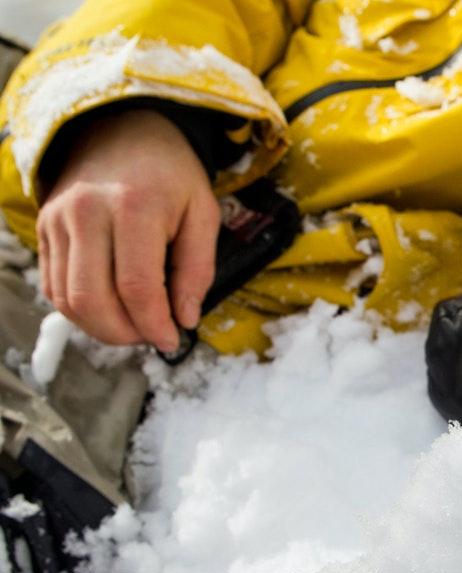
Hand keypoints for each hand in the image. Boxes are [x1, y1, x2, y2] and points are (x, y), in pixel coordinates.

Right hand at [37, 109, 219, 351]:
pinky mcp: (44, 227)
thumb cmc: (171, 174)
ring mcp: (58, 220)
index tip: (172, 340)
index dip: (154, 325)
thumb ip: (198, 269)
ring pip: (67, 299)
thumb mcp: (204, 212)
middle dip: (125, 333)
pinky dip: (80, 309)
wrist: (122, 129)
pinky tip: (109, 308)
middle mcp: (87, 212)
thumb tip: (186, 318)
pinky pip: (53, 285)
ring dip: (100, 327)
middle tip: (151, 336)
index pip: (136, 287)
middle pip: (93, 299)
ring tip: (133, 325)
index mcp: (135, 207)